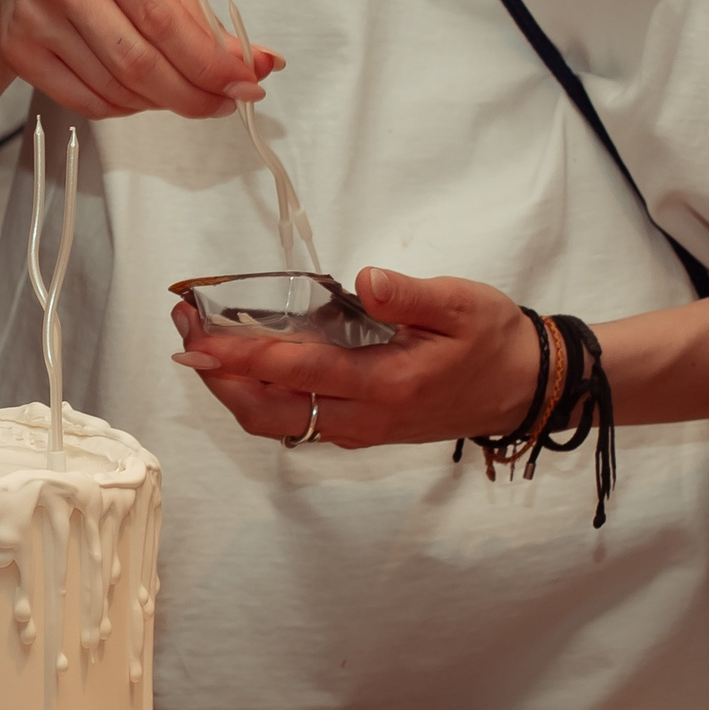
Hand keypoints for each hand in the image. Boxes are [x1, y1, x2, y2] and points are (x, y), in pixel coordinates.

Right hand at [0, 0, 281, 120]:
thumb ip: (201, 11)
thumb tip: (257, 64)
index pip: (165, 20)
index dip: (210, 63)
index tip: (245, 85)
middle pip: (138, 62)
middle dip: (191, 94)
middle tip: (222, 104)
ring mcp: (34, 18)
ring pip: (115, 89)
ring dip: (161, 102)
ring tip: (179, 90)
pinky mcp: (20, 51)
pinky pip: (87, 102)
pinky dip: (126, 108)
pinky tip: (139, 93)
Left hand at [170, 268, 542, 447]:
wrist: (522, 390)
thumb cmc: (492, 342)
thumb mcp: (463, 305)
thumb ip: (412, 295)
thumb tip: (365, 279)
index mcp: (385, 384)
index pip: (296, 372)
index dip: (241, 353)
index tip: (201, 330)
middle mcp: (361, 418)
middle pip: (266, 413)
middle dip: (218, 377)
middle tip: (186, 333)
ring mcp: (356, 430)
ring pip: (274, 423)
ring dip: (232, 389)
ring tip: (202, 343)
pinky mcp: (356, 430)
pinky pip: (292, 422)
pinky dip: (257, 396)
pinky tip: (244, 362)